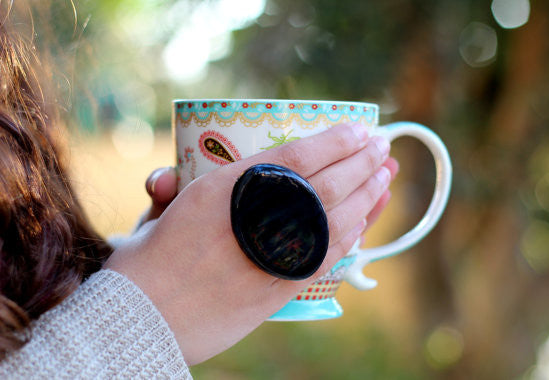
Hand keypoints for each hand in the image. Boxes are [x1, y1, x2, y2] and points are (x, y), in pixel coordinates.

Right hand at [105, 123, 395, 364]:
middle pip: (327, 183)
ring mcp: (274, 253)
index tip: (357, 131)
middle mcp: (257, 216)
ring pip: (337, 217)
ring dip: (368, 194)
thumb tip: (167, 177)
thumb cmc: (144, 265)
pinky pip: (330, 254)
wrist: (143, 322)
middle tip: (382, 147)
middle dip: (361, 162)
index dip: (335, 141)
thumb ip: (172, 191)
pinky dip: (354, 233)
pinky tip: (367, 219)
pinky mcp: (282, 287)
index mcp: (227, 189)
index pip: (297, 155)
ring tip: (386, 175)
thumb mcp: (154, 216)